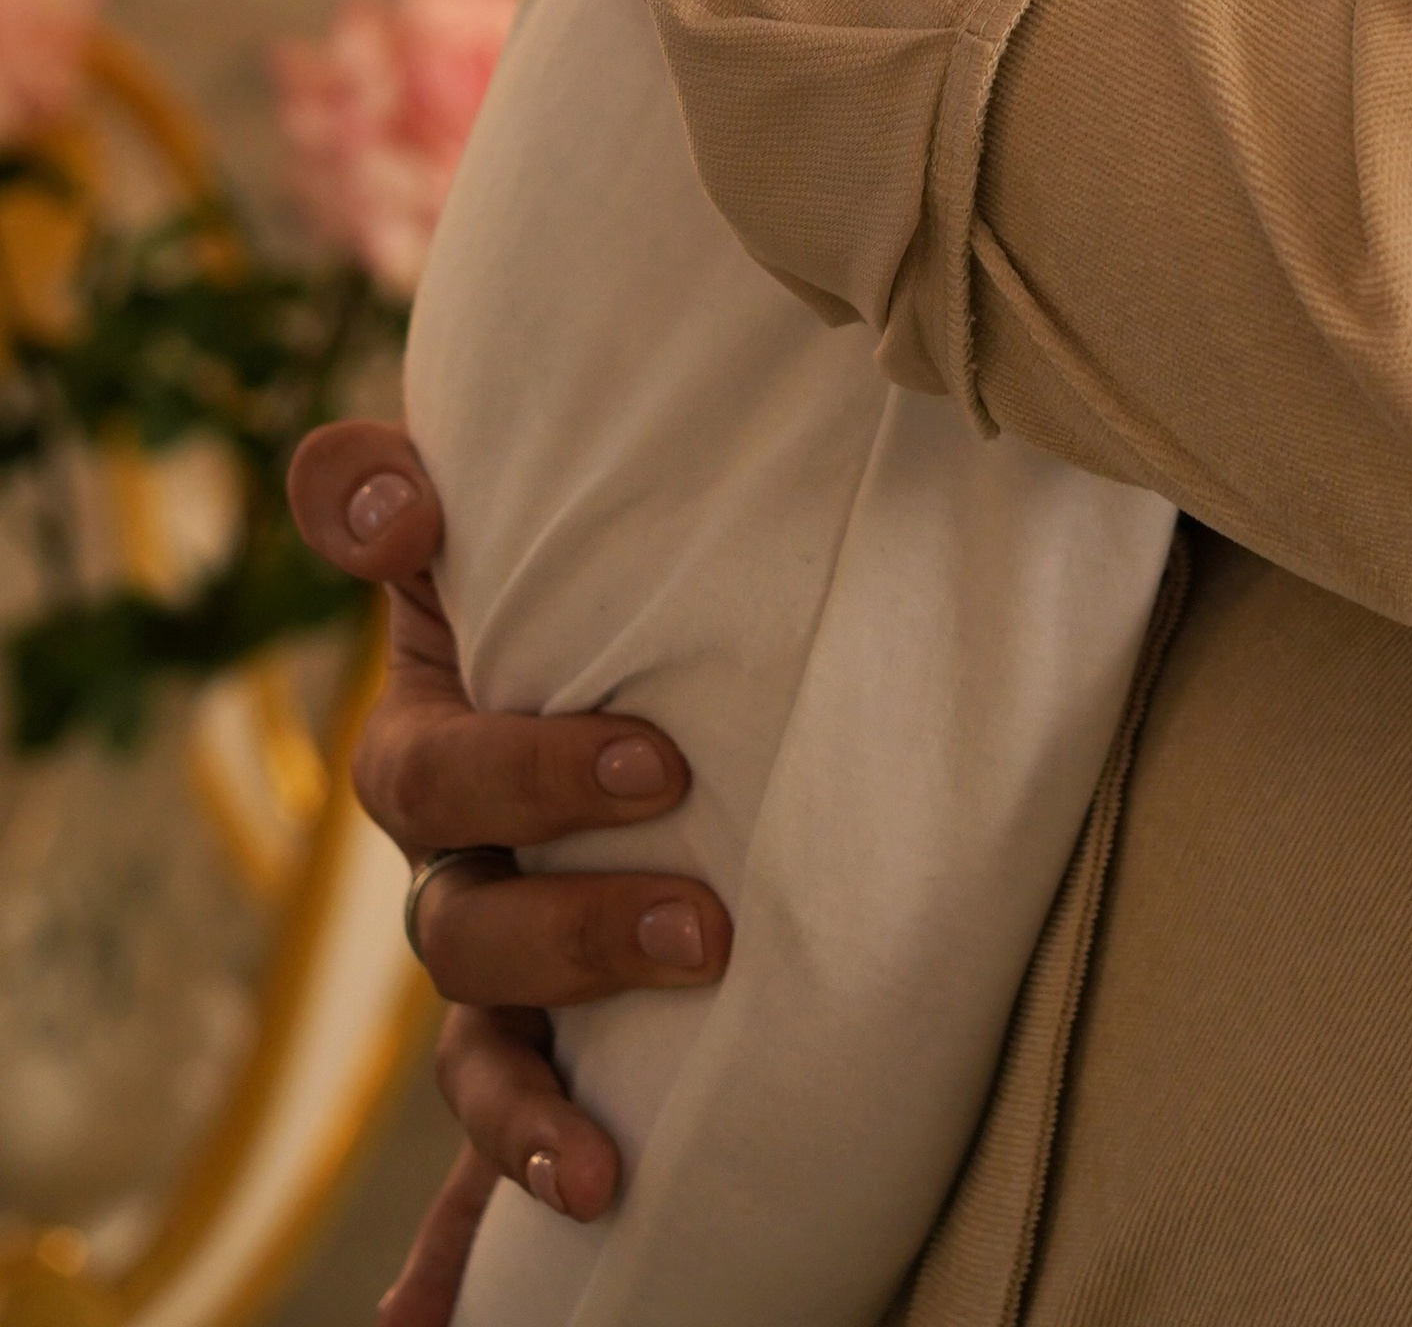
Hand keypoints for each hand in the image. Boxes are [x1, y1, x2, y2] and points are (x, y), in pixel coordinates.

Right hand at [289, 422, 732, 1326]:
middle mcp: (455, 875)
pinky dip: (456, 1269)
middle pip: (467, 932)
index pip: (438, 772)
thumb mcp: (502, 534)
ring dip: (526, 1122)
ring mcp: (496, 982)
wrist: (619, 640)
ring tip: (604, 1166)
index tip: (665, 764)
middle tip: (705, 924)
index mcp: (437, 751)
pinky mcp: (545, 1059)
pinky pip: (480, 1186)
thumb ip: (401, 495)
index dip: (532, 772)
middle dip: (579, 937)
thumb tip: (380, 489)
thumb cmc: (570, 581)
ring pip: (477, 1062)